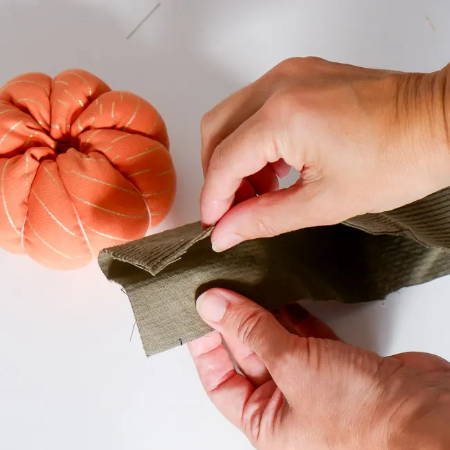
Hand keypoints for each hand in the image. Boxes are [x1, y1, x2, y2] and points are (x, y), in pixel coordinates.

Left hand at [189, 289, 449, 448]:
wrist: (425, 416)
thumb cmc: (358, 415)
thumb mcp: (291, 367)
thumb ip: (250, 331)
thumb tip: (211, 304)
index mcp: (265, 423)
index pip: (220, 380)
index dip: (205, 346)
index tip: (199, 311)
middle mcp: (285, 405)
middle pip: (248, 354)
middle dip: (234, 320)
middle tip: (222, 284)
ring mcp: (312, 382)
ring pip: (276, 340)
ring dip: (263, 312)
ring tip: (246, 280)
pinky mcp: (337, 363)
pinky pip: (304, 335)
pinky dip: (293, 313)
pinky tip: (281, 291)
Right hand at [200, 57, 449, 250]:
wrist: (440, 124)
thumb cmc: (399, 159)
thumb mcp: (323, 203)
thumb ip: (263, 219)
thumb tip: (225, 232)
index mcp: (283, 117)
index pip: (224, 162)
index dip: (213, 199)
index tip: (214, 224)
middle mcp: (279, 85)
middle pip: (215, 131)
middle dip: (217, 176)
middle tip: (233, 209)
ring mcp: (290, 74)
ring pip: (231, 116)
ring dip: (233, 157)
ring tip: (258, 192)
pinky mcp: (301, 74)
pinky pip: (255, 106)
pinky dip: (253, 139)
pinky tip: (274, 167)